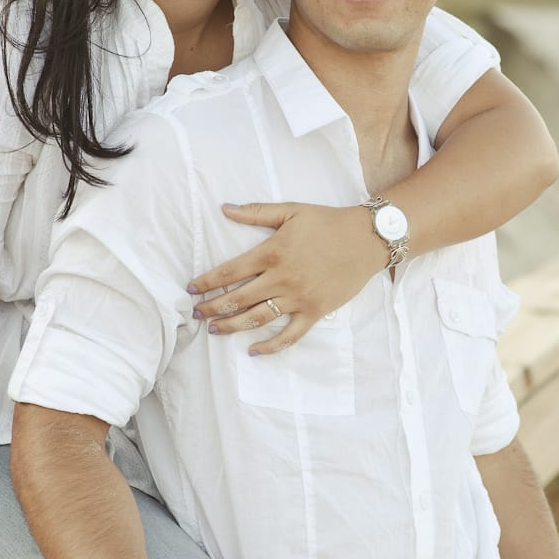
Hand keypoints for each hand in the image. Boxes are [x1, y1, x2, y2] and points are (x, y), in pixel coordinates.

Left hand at [188, 203, 386, 353]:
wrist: (367, 239)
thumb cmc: (328, 222)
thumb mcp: (291, 211)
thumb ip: (256, 212)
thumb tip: (225, 208)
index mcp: (271, 253)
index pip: (228, 272)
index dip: (206, 282)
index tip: (191, 289)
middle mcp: (281, 278)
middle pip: (236, 299)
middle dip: (212, 308)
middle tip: (195, 314)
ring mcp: (298, 298)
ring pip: (257, 318)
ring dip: (231, 326)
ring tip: (214, 330)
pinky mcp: (315, 311)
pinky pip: (290, 335)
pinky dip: (271, 346)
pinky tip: (253, 351)